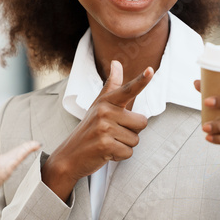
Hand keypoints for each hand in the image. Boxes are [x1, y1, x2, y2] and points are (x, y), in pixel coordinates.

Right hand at [41, 60, 152, 201]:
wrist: (68, 157)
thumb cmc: (88, 130)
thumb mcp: (98, 105)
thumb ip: (111, 85)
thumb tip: (116, 62)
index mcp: (106, 101)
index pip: (127, 89)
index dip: (141, 81)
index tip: (151, 70)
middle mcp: (104, 112)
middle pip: (142, 122)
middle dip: (132, 132)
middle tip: (112, 134)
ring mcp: (104, 128)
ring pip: (135, 139)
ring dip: (124, 145)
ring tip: (107, 143)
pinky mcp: (105, 145)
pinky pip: (128, 152)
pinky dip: (119, 156)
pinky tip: (106, 152)